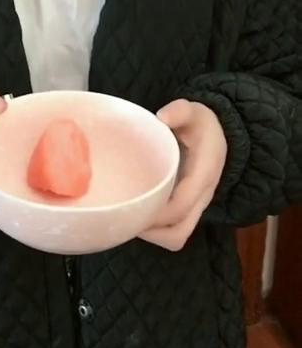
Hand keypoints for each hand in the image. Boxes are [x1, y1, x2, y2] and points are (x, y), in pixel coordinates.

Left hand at [137, 99, 227, 250]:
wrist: (221, 134)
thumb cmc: (202, 124)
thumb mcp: (194, 111)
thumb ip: (179, 111)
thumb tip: (162, 117)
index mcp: (203, 174)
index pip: (181, 206)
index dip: (156, 212)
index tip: (131, 205)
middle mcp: (202, 196)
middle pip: (179, 231)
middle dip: (151, 230)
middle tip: (125, 213)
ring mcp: (196, 206)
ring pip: (177, 236)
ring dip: (153, 233)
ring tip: (129, 215)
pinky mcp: (189, 208)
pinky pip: (174, 230)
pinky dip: (156, 229)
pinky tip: (139, 210)